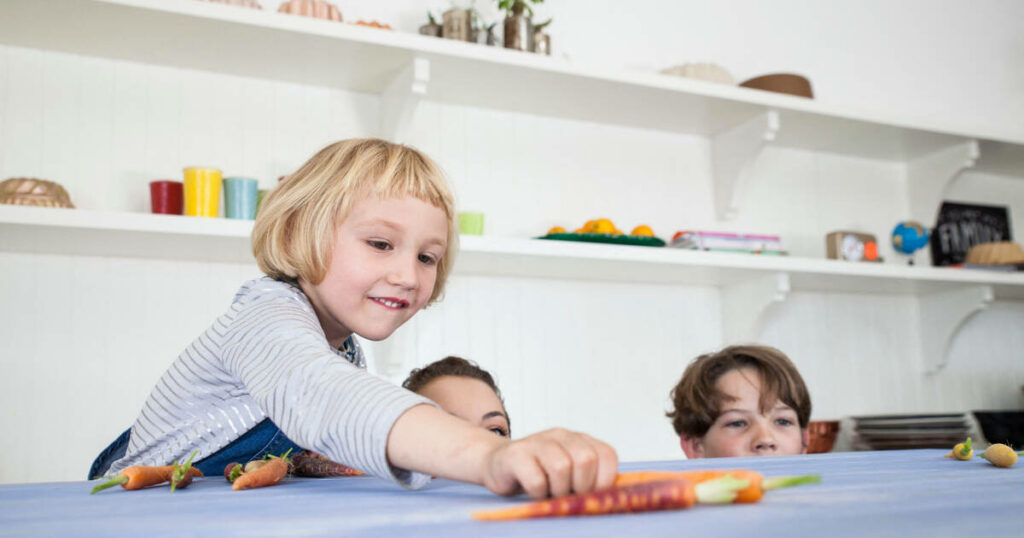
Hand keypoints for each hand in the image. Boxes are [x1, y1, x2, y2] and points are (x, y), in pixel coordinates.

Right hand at [480, 428, 617, 498]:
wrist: (496, 463)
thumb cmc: (538, 473)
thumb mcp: (568, 472)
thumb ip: (589, 478)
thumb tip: (610, 499)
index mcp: (578, 439)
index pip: (606, 454)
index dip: (604, 480)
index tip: (591, 493)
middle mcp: (560, 435)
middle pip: (585, 460)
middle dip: (580, 486)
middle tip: (567, 493)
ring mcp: (536, 442)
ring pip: (561, 468)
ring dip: (557, 490)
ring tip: (549, 491)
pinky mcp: (516, 455)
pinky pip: (536, 480)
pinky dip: (538, 493)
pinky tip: (533, 490)